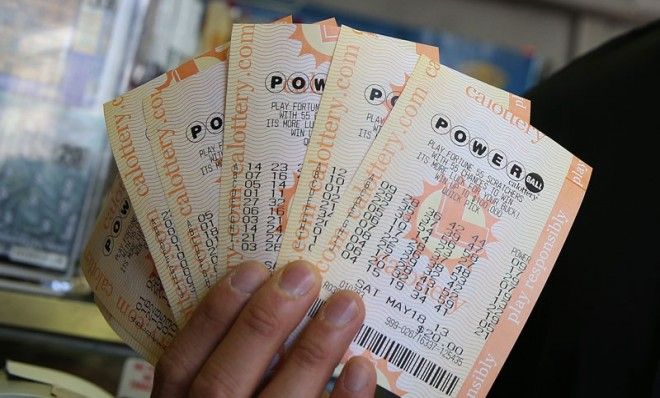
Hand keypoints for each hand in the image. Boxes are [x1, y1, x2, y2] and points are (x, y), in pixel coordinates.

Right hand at [151, 260, 376, 397]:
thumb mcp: (208, 397)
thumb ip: (225, 362)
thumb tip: (274, 301)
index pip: (181, 365)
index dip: (213, 316)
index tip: (250, 270)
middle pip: (225, 382)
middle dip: (264, 323)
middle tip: (304, 275)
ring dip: (313, 351)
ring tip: (346, 304)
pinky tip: (360, 367)